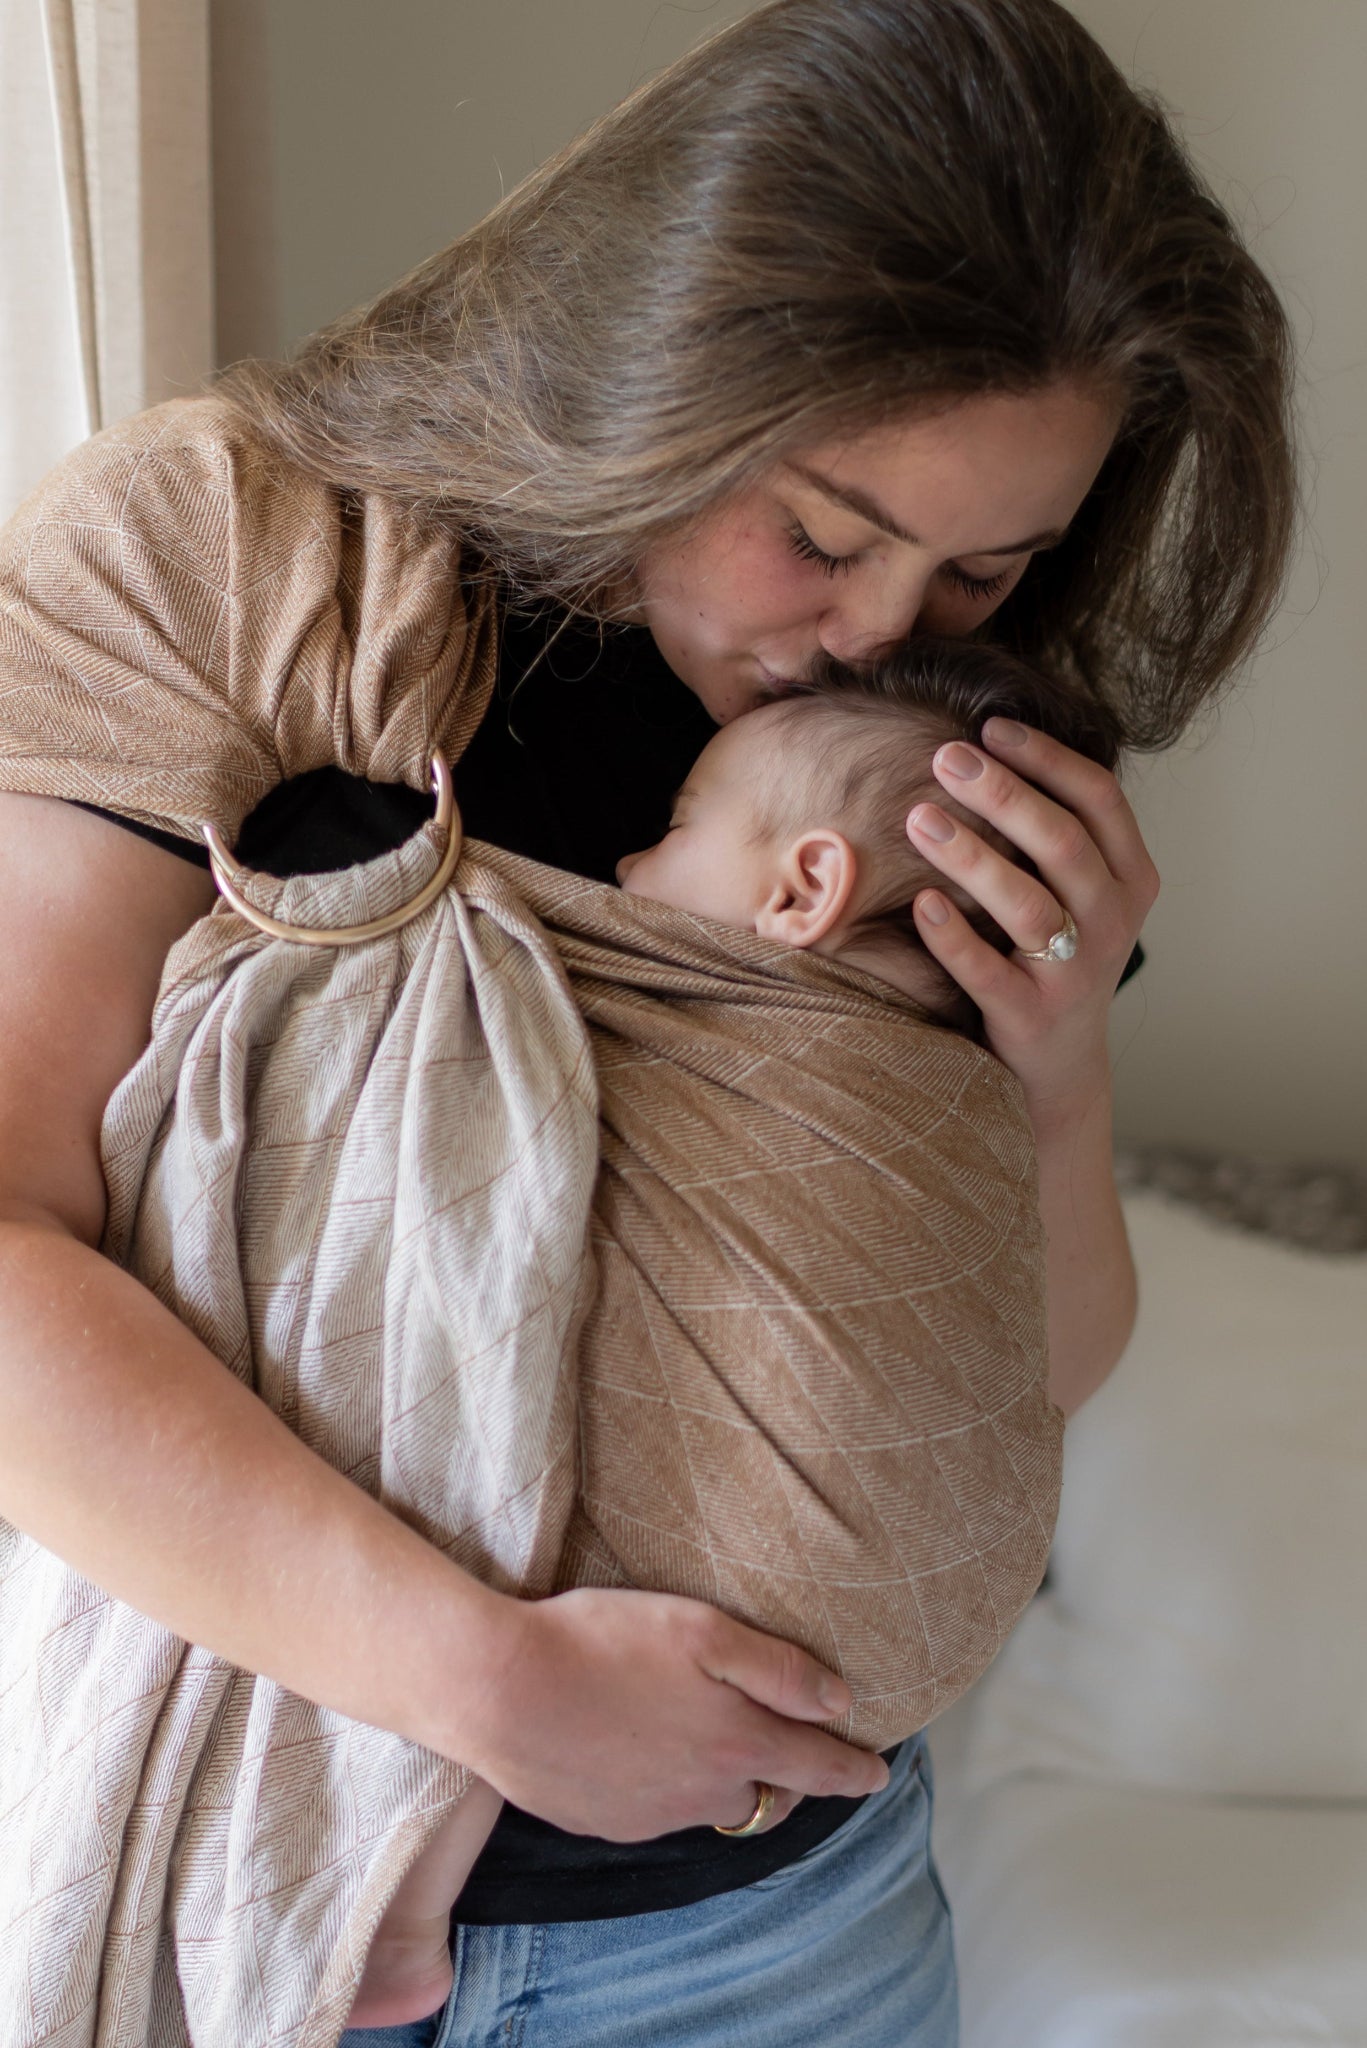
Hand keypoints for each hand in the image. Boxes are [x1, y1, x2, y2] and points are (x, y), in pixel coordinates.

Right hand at [458, 1586, 888, 1838]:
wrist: (497, 1689)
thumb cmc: (601, 1642)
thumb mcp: (701, 1630)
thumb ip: (778, 1669)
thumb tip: (840, 1703)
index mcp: (738, 1743)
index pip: (819, 1768)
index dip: (855, 1770)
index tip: (878, 1774)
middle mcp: (703, 1792)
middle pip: (767, 1790)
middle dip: (784, 1770)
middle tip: (785, 1739)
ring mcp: (652, 1817)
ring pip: (710, 1800)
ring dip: (720, 1774)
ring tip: (698, 1729)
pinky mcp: (606, 1822)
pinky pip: (657, 1808)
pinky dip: (665, 1782)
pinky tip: (637, 1743)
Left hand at [906, 718, 1158, 1121]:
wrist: (1058, 1064)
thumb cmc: (1055, 953)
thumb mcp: (1080, 892)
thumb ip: (1058, 831)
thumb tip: (988, 742)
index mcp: (1131, 878)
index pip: (1100, 799)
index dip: (1047, 757)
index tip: (991, 725)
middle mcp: (1112, 922)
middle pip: (1062, 842)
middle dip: (1003, 793)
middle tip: (945, 757)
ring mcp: (1074, 973)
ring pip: (1027, 904)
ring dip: (971, 856)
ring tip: (919, 818)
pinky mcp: (1029, 1018)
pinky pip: (987, 972)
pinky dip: (953, 936)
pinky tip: (920, 902)